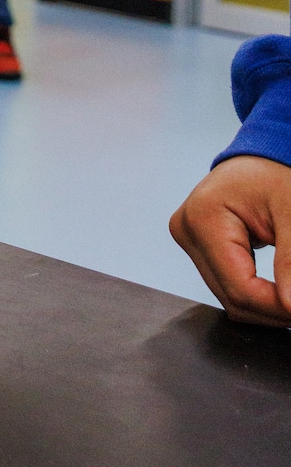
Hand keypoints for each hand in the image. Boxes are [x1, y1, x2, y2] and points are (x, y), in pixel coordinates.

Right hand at [170, 154, 290, 325]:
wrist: (258, 156)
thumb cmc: (274, 172)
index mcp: (203, 219)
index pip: (239, 287)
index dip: (275, 307)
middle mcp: (187, 231)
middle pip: (231, 297)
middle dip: (272, 310)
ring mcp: (189, 239)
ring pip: (228, 297)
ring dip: (264, 306)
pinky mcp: (198, 245)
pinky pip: (227, 285)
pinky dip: (256, 294)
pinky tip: (279, 292)